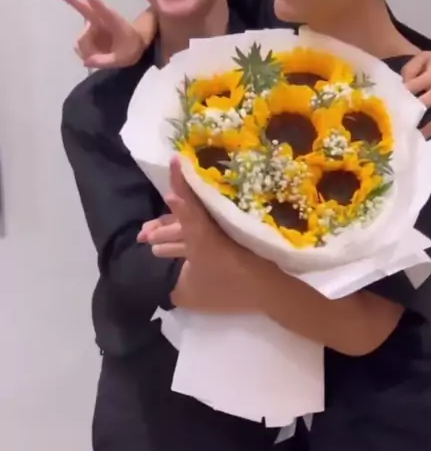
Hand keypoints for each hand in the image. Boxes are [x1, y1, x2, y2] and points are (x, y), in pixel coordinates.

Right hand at [58, 0, 145, 67]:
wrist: (132, 44)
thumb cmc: (131, 47)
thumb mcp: (123, 58)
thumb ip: (106, 61)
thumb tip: (85, 62)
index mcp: (114, 21)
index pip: (106, 13)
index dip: (99, 6)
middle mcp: (100, 20)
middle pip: (84, 10)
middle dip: (72, 1)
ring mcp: (91, 26)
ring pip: (81, 42)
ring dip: (88, 52)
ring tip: (103, 56)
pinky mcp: (86, 33)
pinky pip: (80, 47)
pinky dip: (85, 54)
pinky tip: (96, 54)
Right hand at [139, 159, 258, 312]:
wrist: (268, 292)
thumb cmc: (226, 288)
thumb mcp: (188, 292)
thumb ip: (170, 283)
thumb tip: (161, 280)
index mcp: (200, 232)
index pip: (186, 201)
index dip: (179, 181)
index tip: (175, 159)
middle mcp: (209, 227)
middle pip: (182, 217)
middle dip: (161, 226)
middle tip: (142, 236)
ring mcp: (219, 235)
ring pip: (190, 230)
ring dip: (170, 236)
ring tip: (153, 247)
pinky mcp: (227, 244)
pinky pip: (200, 238)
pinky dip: (184, 244)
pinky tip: (170, 252)